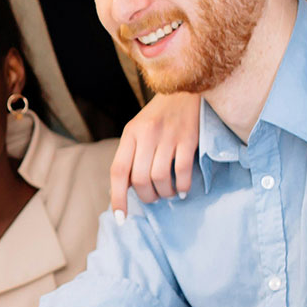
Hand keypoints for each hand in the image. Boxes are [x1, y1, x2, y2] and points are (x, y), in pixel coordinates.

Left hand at [111, 92, 201, 213]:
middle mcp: (146, 134)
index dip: (117, 197)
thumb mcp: (139, 129)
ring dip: (164, 193)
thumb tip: (126, 189)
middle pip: (139, 179)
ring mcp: (168, 136)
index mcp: (130, 133)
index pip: (118, 170)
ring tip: (169, 193)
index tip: (121, 218)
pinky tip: (183, 189)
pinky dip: (182, 186)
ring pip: (159, 178)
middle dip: (147, 197)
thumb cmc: (160, 115)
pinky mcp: (188, 138)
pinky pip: (182, 171)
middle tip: (154, 197)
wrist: (186, 88)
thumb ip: (132, 154)